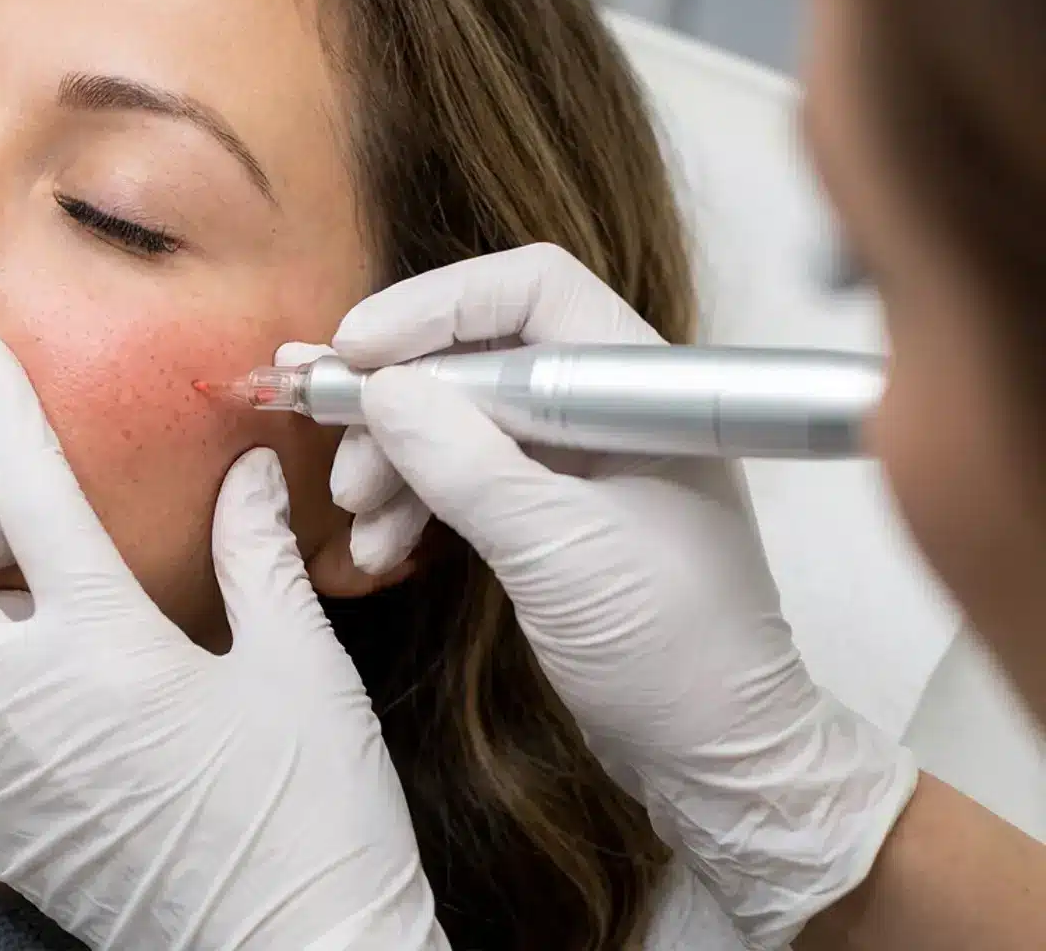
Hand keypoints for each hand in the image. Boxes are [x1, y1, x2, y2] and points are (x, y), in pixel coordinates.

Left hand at [0, 332, 448, 950]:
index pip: (33, 498)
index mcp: (111, 647)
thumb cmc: (314, 817)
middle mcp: (33, 709)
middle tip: (11, 544)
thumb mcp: (303, 670)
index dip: (3, 412)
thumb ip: (258, 560)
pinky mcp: (1, 842)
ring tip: (10, 629)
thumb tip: (248, 475)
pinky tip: (11, 711)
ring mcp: (5, 783)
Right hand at [322, 244, 918, 949]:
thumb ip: (465, 463)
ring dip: (394, 456)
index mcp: (635, 386)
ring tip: (357, 514)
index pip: (529, 291)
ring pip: (458, 418)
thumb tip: (380, 388)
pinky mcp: (551, 513)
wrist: (717, 756)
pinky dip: (414, 501)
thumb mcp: (559, 550)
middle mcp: (604, 407)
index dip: (435, 305)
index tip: (355, 351)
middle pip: (477, 353)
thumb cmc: (671, 649)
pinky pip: (464, 476)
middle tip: (329, 435)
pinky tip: (380, 546)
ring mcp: (577, 461)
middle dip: (397, 395)